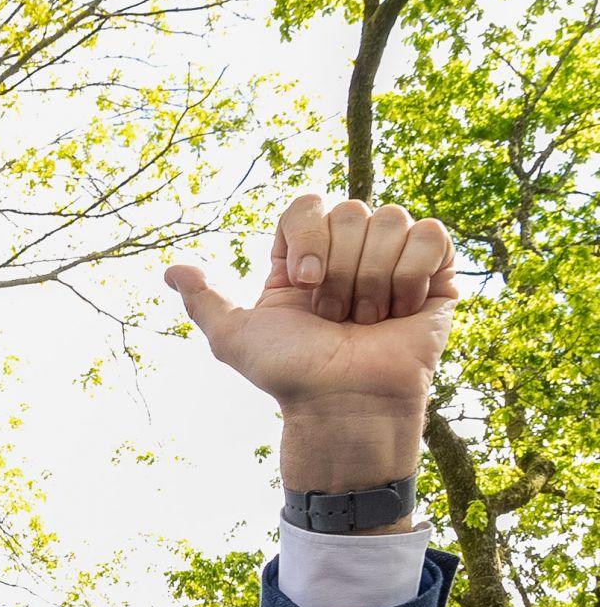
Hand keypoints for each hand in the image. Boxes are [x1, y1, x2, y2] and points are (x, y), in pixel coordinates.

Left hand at [166, 196, 457, 494]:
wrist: (345, 401)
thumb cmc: (291, 373)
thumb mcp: (233, 338)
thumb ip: (205, 301)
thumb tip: (171, 270)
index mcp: (303, 257)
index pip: (307, 205)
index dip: (308, 237)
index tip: (305, 281)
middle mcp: (348, 251)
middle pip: (352, 210)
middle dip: (341, 269)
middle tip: (337, 315)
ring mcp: (392, 259)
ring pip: (391, 220)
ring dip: (373, 278)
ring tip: (367, 319)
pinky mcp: (435, 273)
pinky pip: (431, 235)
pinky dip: (412, 273)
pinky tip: (401, 308)